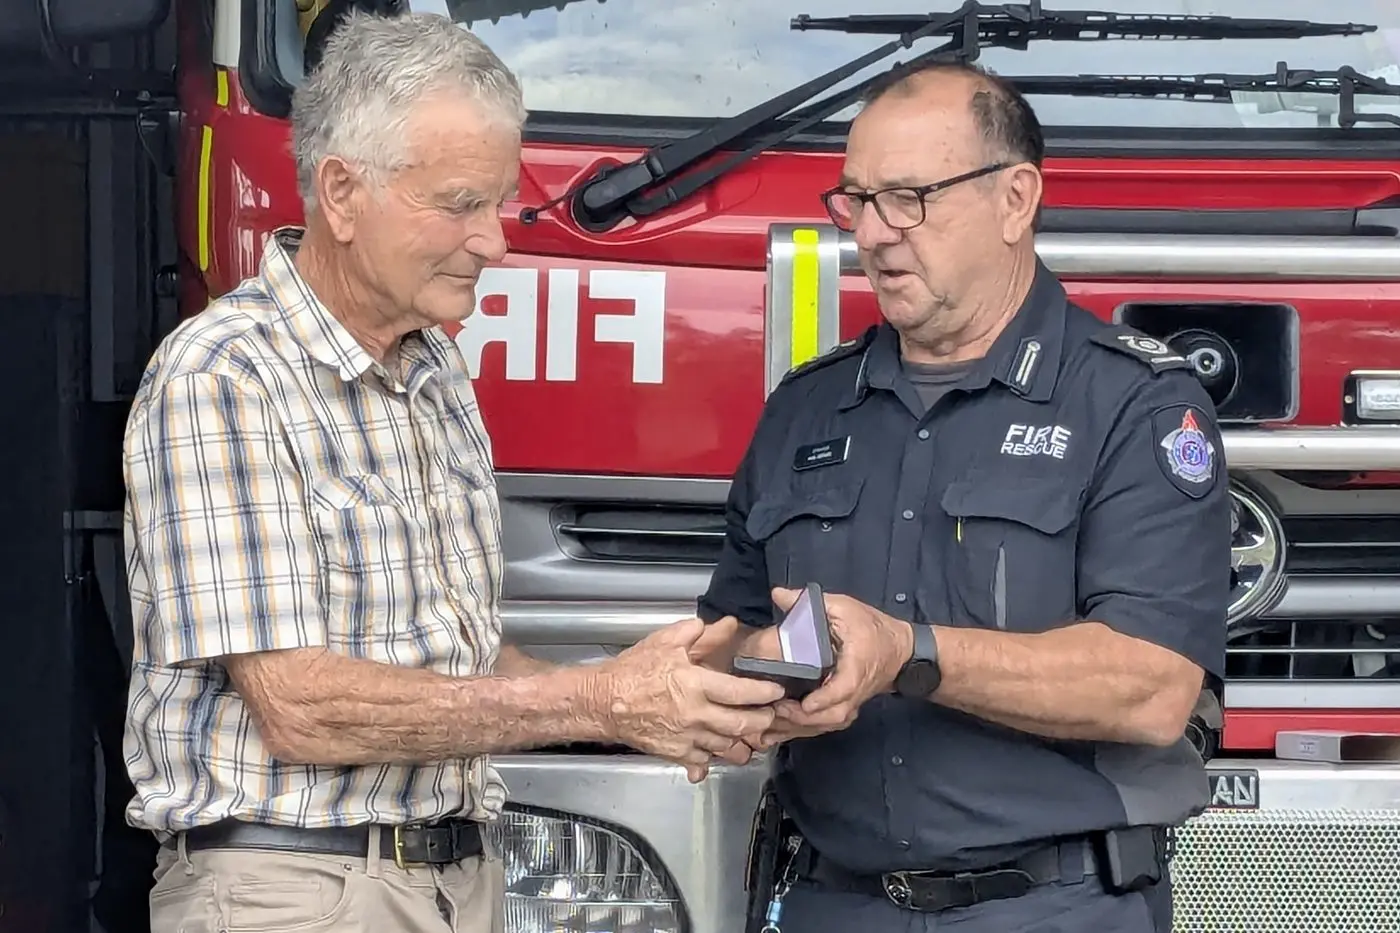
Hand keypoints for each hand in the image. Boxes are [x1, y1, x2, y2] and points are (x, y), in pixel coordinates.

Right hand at [591, 616, 785, 781]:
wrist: (603, 702)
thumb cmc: (632, 671)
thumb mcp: (665, 642)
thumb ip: (698, 634)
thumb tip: (726, 625)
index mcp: (695, 684)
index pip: (741, 691)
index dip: (764, 692)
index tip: (776, 690)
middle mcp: (695, 715)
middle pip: (742, 724)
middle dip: (763, 721)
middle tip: (771, 715)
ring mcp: (687, 738)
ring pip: (727, 748)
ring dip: (745, 744)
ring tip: (754, 736)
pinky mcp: (676, 753)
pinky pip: (704, 761)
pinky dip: (715, 759)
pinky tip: (719, 753)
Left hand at [758, 586, 912, 739]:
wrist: (900, 650)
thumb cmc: (870, 626)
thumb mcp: (843, 606)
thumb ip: (809, 603)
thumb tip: (778, 594)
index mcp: (857, 664)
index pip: (844, 687)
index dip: (825, 698)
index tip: (805, 703)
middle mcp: (857, 689)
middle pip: (835, 714)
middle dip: (806, 718)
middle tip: (777, 710)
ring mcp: (854, 702)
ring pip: (832, 723)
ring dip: (805, 726)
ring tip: (777, 718)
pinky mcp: (848, 707)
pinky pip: (830, 724)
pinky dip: (809, 728)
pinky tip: (786, 725)